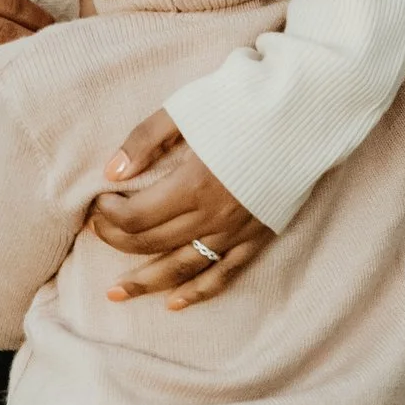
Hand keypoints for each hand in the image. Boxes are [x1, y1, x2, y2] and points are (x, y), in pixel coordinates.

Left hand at [86, 110, 274, 307]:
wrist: (306, 108)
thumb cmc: (244, 100)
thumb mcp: (187, 108)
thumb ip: (145, 140)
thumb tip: (111, 172)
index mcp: (193, 184)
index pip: (135, 217)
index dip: (108, 215)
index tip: (99, 201)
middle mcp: (213, 215)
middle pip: (151, 242)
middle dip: (117, 239)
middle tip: (98, 229)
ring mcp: (237, 230)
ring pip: (182, 267)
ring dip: (146, 283)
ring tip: (116, 294)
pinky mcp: (259, 235)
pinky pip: (224, 273)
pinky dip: (198, 292)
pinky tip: (174, 304)